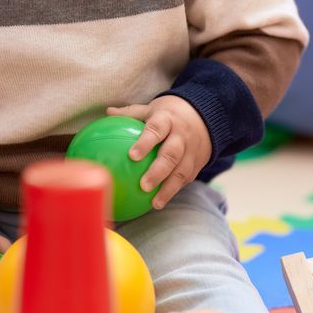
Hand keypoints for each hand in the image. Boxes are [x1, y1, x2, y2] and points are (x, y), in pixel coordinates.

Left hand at [107, 95, 210, 211]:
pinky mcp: (197, 164)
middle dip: (158, 172)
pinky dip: (174, 191)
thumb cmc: (168, 115)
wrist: (204, 117)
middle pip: (171, 155)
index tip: (132, 156)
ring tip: (155, 203)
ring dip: (168, 189)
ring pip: (182, 171)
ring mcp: (191, 151)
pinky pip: (186, 178)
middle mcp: (181, 136)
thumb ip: (131, 113)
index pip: (156, 130)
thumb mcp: (151, 108)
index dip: (145, 142)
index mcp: (167, 120)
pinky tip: (161, 202)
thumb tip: (108, 112)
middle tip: (143, 186)